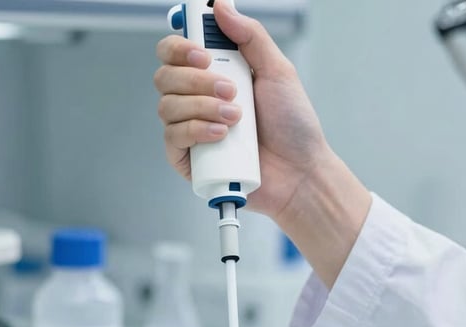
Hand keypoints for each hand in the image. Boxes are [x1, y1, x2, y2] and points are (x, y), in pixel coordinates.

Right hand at [154, 0, 334, 219]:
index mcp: (214, 75)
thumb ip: (250, 35)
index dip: (179, 47)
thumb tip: (221, 5)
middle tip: (230, 89)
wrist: (301, 171)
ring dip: (202, 107)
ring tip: (236, 118)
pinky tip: (221, 135)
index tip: (202, 52)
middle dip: (195, 80)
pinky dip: (195, 131)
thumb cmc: (293, 126)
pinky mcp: (189, 160)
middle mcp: (197, 100)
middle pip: (164, 76)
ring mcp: (191, 130)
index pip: (175, 53)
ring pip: (167, 106)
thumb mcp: (278, 71)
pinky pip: (172, 138)